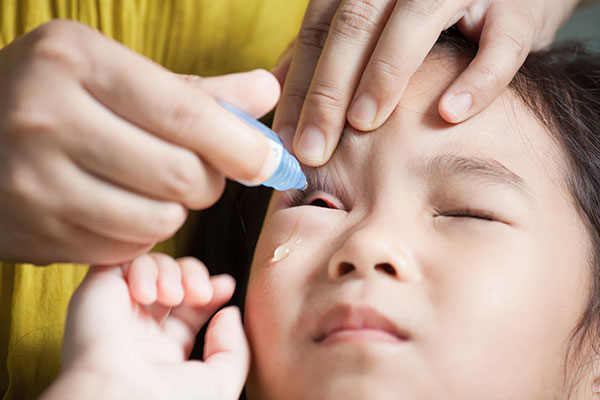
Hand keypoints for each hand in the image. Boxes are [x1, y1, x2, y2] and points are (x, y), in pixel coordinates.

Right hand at [0, 19, 279, 264]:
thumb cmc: (54, 94)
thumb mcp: (113, 71)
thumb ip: (194, 89)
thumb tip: (266, 91)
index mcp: (75, 62)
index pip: (185, 114)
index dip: (240, 145)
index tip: (267, 161)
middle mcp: (47, 120)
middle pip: (179, 175)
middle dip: (209, 181)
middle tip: (200, 170)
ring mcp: (34, 184)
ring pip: (158, 221)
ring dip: (175, 210)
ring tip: (155, 188)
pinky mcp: (34, 234)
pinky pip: (125, 248)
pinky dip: (140, 234)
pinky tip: (121, 208)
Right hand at [41, 253, 248, 399]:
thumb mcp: (218, 382)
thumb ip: (233, 348)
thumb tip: (229, 312)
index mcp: (162, 354)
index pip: (189, 308)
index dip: (209, 290)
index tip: (225, 287)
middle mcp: (138, 331)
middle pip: (173, 280)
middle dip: (195, 275)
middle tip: (202, 293)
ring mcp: (117, 311)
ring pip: (153, 266)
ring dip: (173, 271)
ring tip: (174, 295)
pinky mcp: (98, 291)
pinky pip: (125, 259)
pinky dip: (145, 267)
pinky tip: (147, 293)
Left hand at [273, 0, 580, 165]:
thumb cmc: (431, 12)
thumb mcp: (373, 20)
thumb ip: (325, 45)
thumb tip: (276, 85)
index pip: (319, 30)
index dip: (299, 85)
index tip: (285, 139)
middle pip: (354, 27)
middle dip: (329, 91)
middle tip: (313, 148)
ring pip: (414, 24)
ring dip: (385, 76)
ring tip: (364, 124)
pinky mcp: (517, 10)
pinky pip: (498, 45)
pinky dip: (476, 80)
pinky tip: (448, 114)